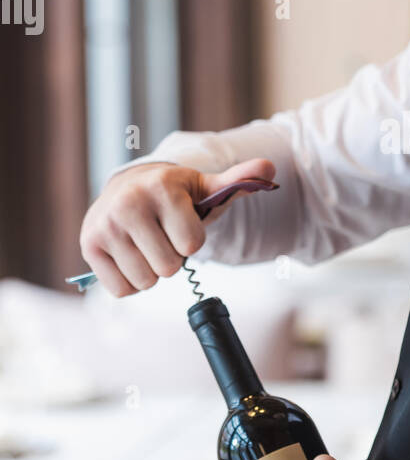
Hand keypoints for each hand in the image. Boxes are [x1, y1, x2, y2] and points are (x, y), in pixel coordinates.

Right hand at [79, 156, 275, 296]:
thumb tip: (270, 169)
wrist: (125, 190)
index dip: (192, 240)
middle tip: (162, 235)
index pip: (192, 244)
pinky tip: (129, 255)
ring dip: (152, 271)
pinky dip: (131, 281)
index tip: (181, 222)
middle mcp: (128, 204)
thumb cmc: (172, 195)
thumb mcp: (205, 186)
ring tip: (145, 244)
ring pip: (146, 281)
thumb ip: (239, 180)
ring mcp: (104, 226)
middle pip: (169, 267)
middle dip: (172, 257)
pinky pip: (123, 290)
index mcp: (161, 187)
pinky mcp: (88, 247)